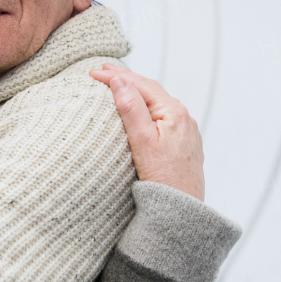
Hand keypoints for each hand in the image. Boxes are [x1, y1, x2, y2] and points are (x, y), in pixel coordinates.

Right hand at [90, 65, 203, 200]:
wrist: (185, 211)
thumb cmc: (164, 180)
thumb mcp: (142, 142)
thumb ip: (131, 109)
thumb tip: (120, 82)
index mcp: (174, 112)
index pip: (140, 85)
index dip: (116, 76)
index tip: (94, 72)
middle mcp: (184, 117)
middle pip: (151, 90)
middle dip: (127, 78)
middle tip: (103, 70)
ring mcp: (186, 131)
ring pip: (158, 102)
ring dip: (137, 91)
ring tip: (118, 84)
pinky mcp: (184, 144)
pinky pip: (164, 116)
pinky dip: (147, 107)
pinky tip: (140, 110)